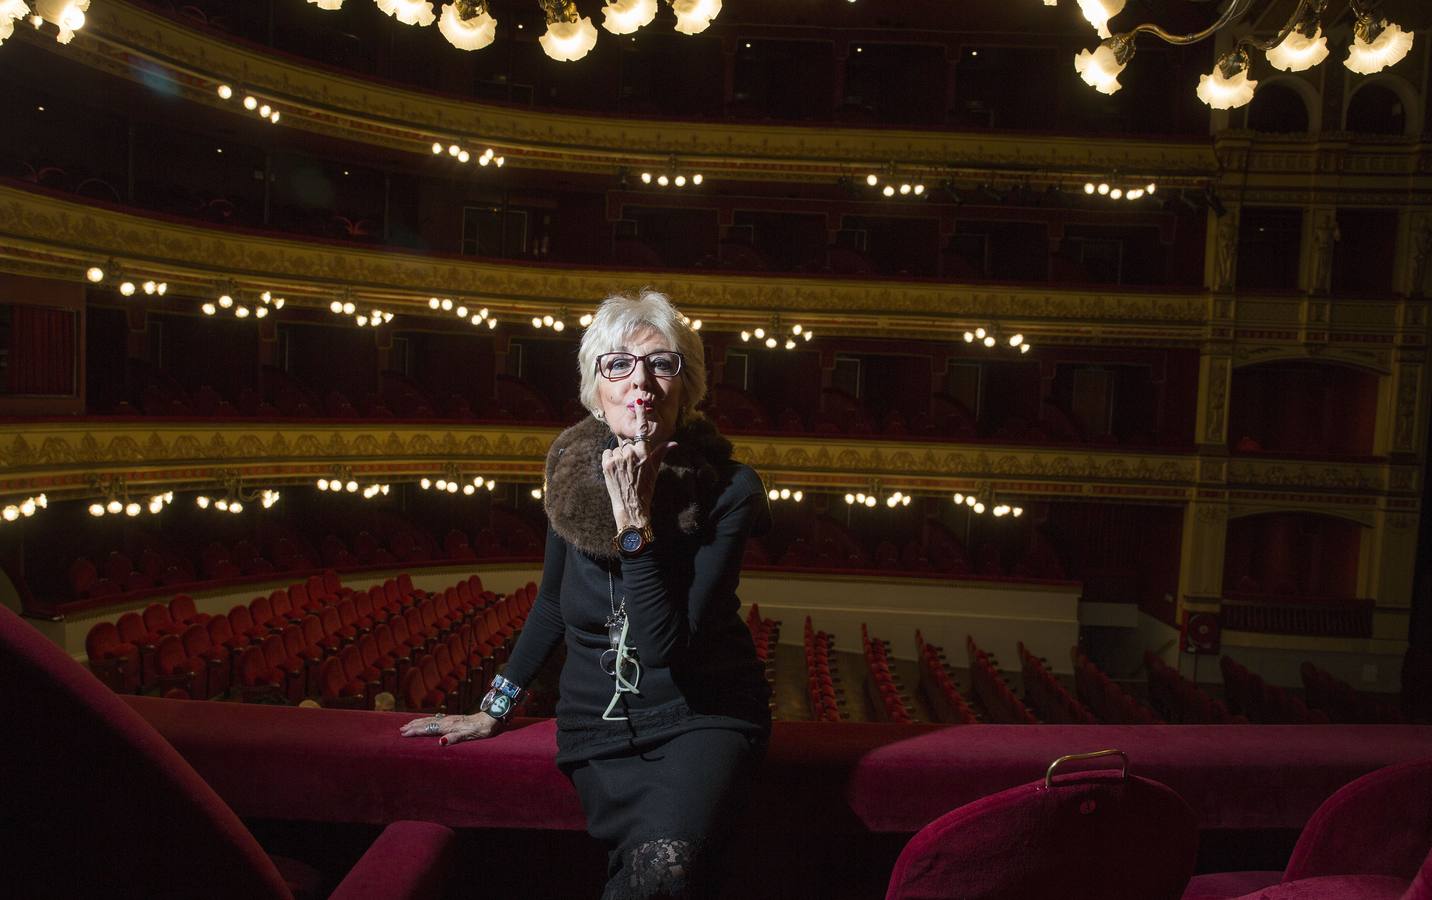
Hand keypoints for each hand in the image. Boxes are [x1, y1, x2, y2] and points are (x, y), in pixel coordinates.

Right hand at [398, 712, 500, 745]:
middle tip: (400, 729)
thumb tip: (440, 742)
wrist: (492, 718)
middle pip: (427, 723)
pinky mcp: (455, 720)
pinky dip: (428, 721)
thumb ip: (455, 738)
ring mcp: (451, 719)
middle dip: (413, 726)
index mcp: (449, 726)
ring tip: (409, 724)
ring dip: (419, 722)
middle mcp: (448, 721)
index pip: (428, 728)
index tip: (403, 734)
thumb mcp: (469, 735)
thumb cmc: (482, 729)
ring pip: (431, 720)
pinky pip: (437, 720)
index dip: (415, 731)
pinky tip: (427, 721)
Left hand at [602, 402, 675, 529]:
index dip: (641, 414)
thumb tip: (674, 442)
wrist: (631, 506)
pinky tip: (616, 470)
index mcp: (644, 453)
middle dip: (629, 451)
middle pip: (628, 442)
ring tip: (624, 470)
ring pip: (617, 448)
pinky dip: (610, 459)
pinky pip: (608, 452)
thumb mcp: (654, 469)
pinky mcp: (606, 464)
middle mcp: (630, 453)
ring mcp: (617, 458)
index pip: (642, 430)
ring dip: (619, 456)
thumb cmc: (645, 488)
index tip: (638, 400)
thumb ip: (661, 452)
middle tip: (633, 466)